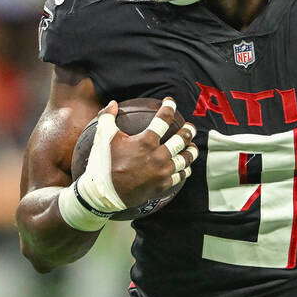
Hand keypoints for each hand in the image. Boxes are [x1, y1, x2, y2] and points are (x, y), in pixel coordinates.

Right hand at [78, 98, 198, 211]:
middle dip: (188, 131)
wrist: (104, 194)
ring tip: (193, 147)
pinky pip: (180, 175)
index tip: (171, 102)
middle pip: (181, 140)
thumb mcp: (103, 137)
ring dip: (191, 151)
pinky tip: (186, 167)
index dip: (169, 107)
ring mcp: (162, 172)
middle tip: (190, 127)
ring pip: (185, 159)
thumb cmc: (103, 164)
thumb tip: (112, 103)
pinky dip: (185, 170)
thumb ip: (108, 117)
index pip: (163, 119)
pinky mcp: (162, 185)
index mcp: (146, 142)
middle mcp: (158, 156)